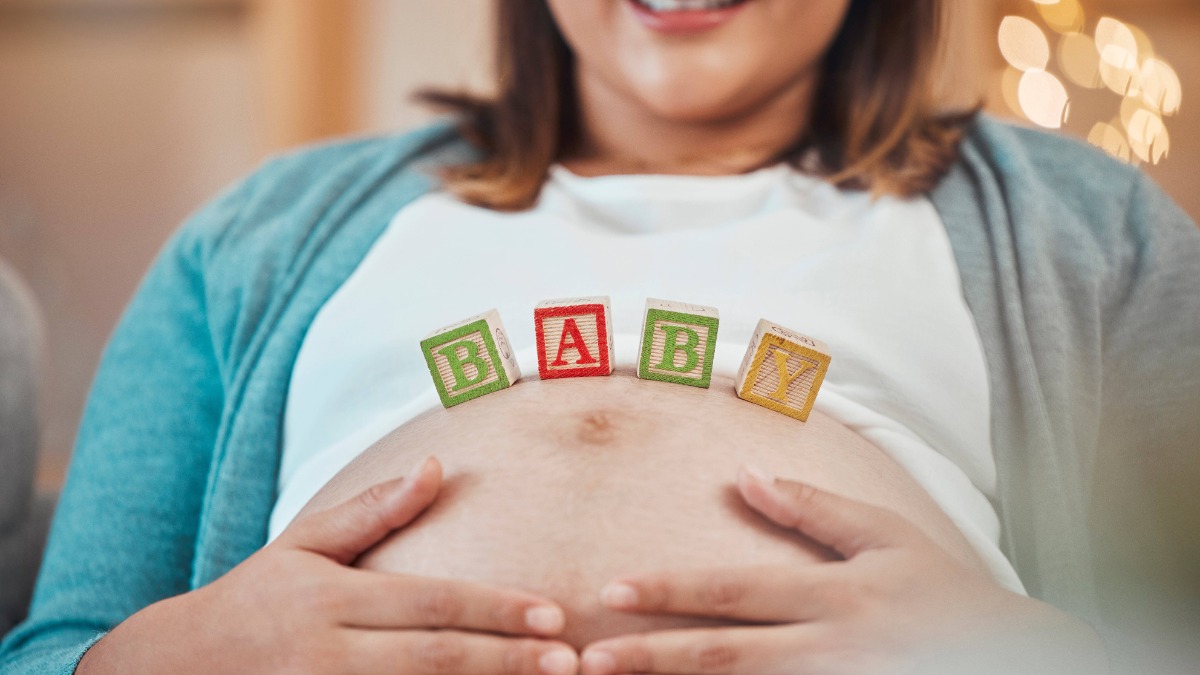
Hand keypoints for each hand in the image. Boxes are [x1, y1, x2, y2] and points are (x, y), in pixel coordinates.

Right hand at [79, 457, 578, 674]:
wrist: (173, 670)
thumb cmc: (253, 600)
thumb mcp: (302, 545)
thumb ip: (372, 512)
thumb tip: (436, 466)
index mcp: (332, 601)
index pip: (430, 603)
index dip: (494, 609)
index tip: (551, 615)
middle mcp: (331, 654)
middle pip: (435, 659)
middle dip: (507, 660)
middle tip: (571, 662)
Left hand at [579, 465, 1107, 674]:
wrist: (1013, 660)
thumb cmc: (944, 593)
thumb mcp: (889, 537)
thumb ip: (815, 508)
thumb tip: (746, 474)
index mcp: (834, 595)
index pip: (734, 591)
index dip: (670, 590)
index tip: (612, 591)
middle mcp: (828, 647)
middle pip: (724, 654)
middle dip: (652, 657)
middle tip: (589, 659)